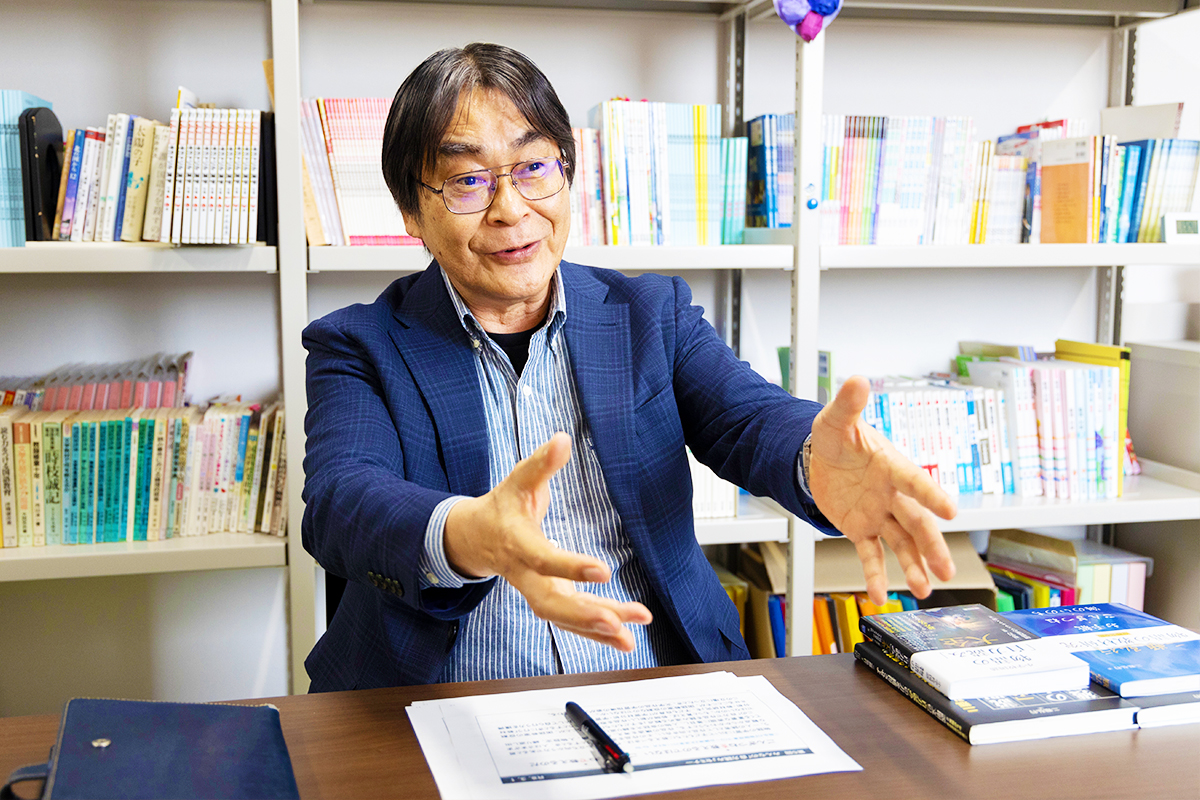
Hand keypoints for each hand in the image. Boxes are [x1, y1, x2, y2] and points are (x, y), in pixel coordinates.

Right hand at [443, 431, 652, 650]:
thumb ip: (541, 463)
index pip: (543, 559)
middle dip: (583, 615)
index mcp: (518, 545)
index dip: (570, 567)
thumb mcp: (517, 480)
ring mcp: (537, 591)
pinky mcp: (550, 599)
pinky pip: (572, 621)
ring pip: (564, 619)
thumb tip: (562, 439)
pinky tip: (626, 637)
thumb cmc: (503, 506)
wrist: (477, 538)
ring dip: (597, 630)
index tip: (603, 570)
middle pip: (550, 604)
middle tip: (616, 623)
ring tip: (631, 637)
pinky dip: (597, 632)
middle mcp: (525, 576)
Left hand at [808, 376, 957, 605]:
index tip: (952, 510)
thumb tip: (857, 380)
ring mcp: (878, 513)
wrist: (818, 457)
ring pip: (901, 542)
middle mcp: (891, 493)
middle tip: (948, 569)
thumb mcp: (836, 420)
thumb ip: (848, 404)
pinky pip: (870, 554)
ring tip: (924, 589)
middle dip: (932, 546)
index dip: (931, 495)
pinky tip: (880, 594)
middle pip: (916, 522)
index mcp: (890, 466)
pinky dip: (875, 574)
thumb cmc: (836, 437)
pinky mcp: (860, 528)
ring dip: (913, 566)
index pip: (913, 481)